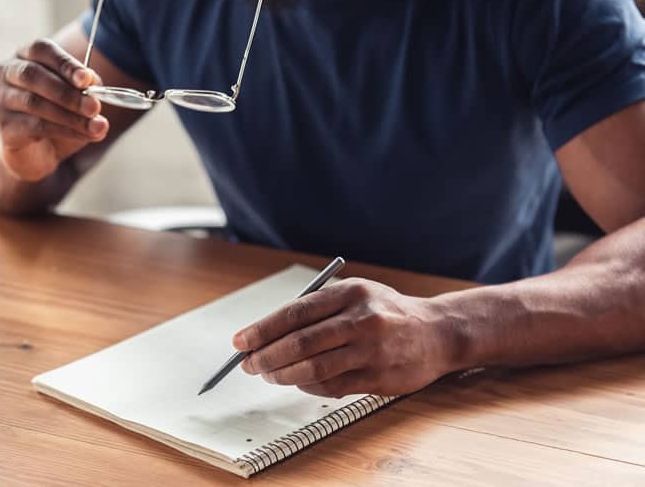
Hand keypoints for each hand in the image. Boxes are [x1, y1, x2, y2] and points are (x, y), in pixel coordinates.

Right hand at [0, 38, 108, 181]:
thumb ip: (85, 87)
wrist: (38, 150)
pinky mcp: (5, 127)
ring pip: (35, 103)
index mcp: (25, 56)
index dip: (65, 63)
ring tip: (96, 125)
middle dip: (68, 92)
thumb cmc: (58, 113)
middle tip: (95, 106)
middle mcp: (7, 73)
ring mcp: (1, 100)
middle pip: (33, 75)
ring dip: (70, 115)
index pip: (41, 49)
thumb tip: (93, 85)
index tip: (86, 79)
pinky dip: (65, 131)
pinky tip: (84, 135)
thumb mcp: (77, 95)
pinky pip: (35, 127)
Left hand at [233, 278, 458, 397]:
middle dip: (266, 355)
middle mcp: (362, 320)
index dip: (263, 329)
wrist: (437, 333)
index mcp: (351, 293)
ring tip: (267, 374)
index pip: (295, 312)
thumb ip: (318, 309)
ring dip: (282, 375)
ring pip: (313, 368)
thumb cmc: (386, 312)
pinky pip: (331, 386)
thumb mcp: (356, 294)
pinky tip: (297, 381)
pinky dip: (307, 385)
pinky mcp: (377, 377)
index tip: (241, 341)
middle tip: (248, 363)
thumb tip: (268, 333)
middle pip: (300, 342)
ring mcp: (371, 351)